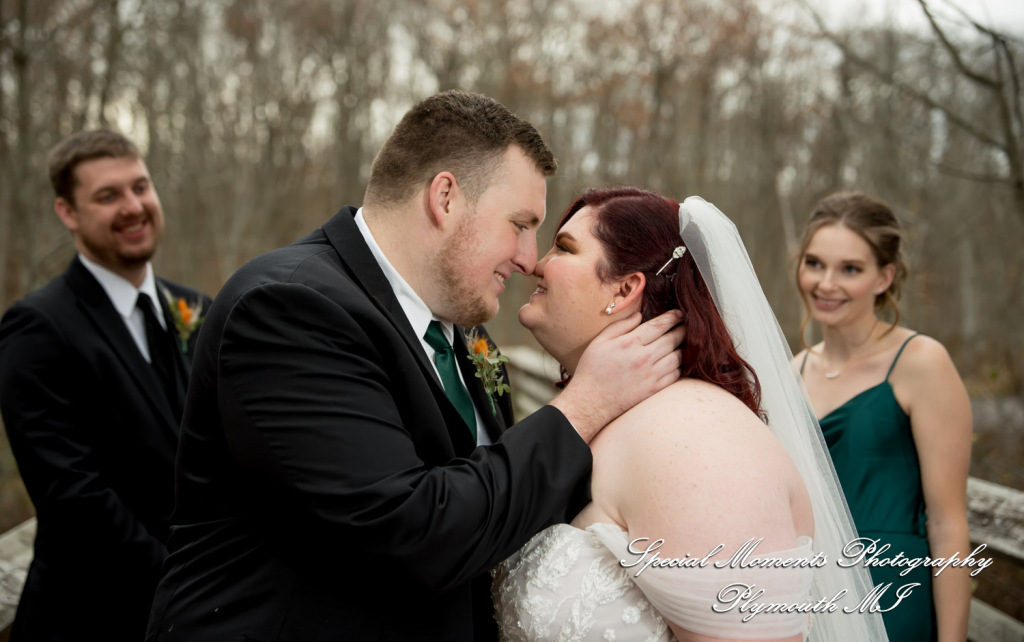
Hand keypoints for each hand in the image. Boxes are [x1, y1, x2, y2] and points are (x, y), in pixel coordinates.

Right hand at [549, 310, 683, 441]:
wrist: (590, 402)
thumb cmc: (592, 370)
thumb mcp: (599, 342)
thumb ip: (620, 326)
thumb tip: (639, 315)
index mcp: (630, 343)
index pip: (658, 326)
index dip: (672, 317)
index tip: (680, 313)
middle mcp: (643, 358)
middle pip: (672, 339)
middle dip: (683, 330)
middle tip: (688, 325)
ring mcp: (650, 375)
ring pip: (677, 357)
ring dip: (685, 348)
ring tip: (687, 342)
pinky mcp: (653, 390)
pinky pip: (675, 375)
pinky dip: (680, 366)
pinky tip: (679, 362)